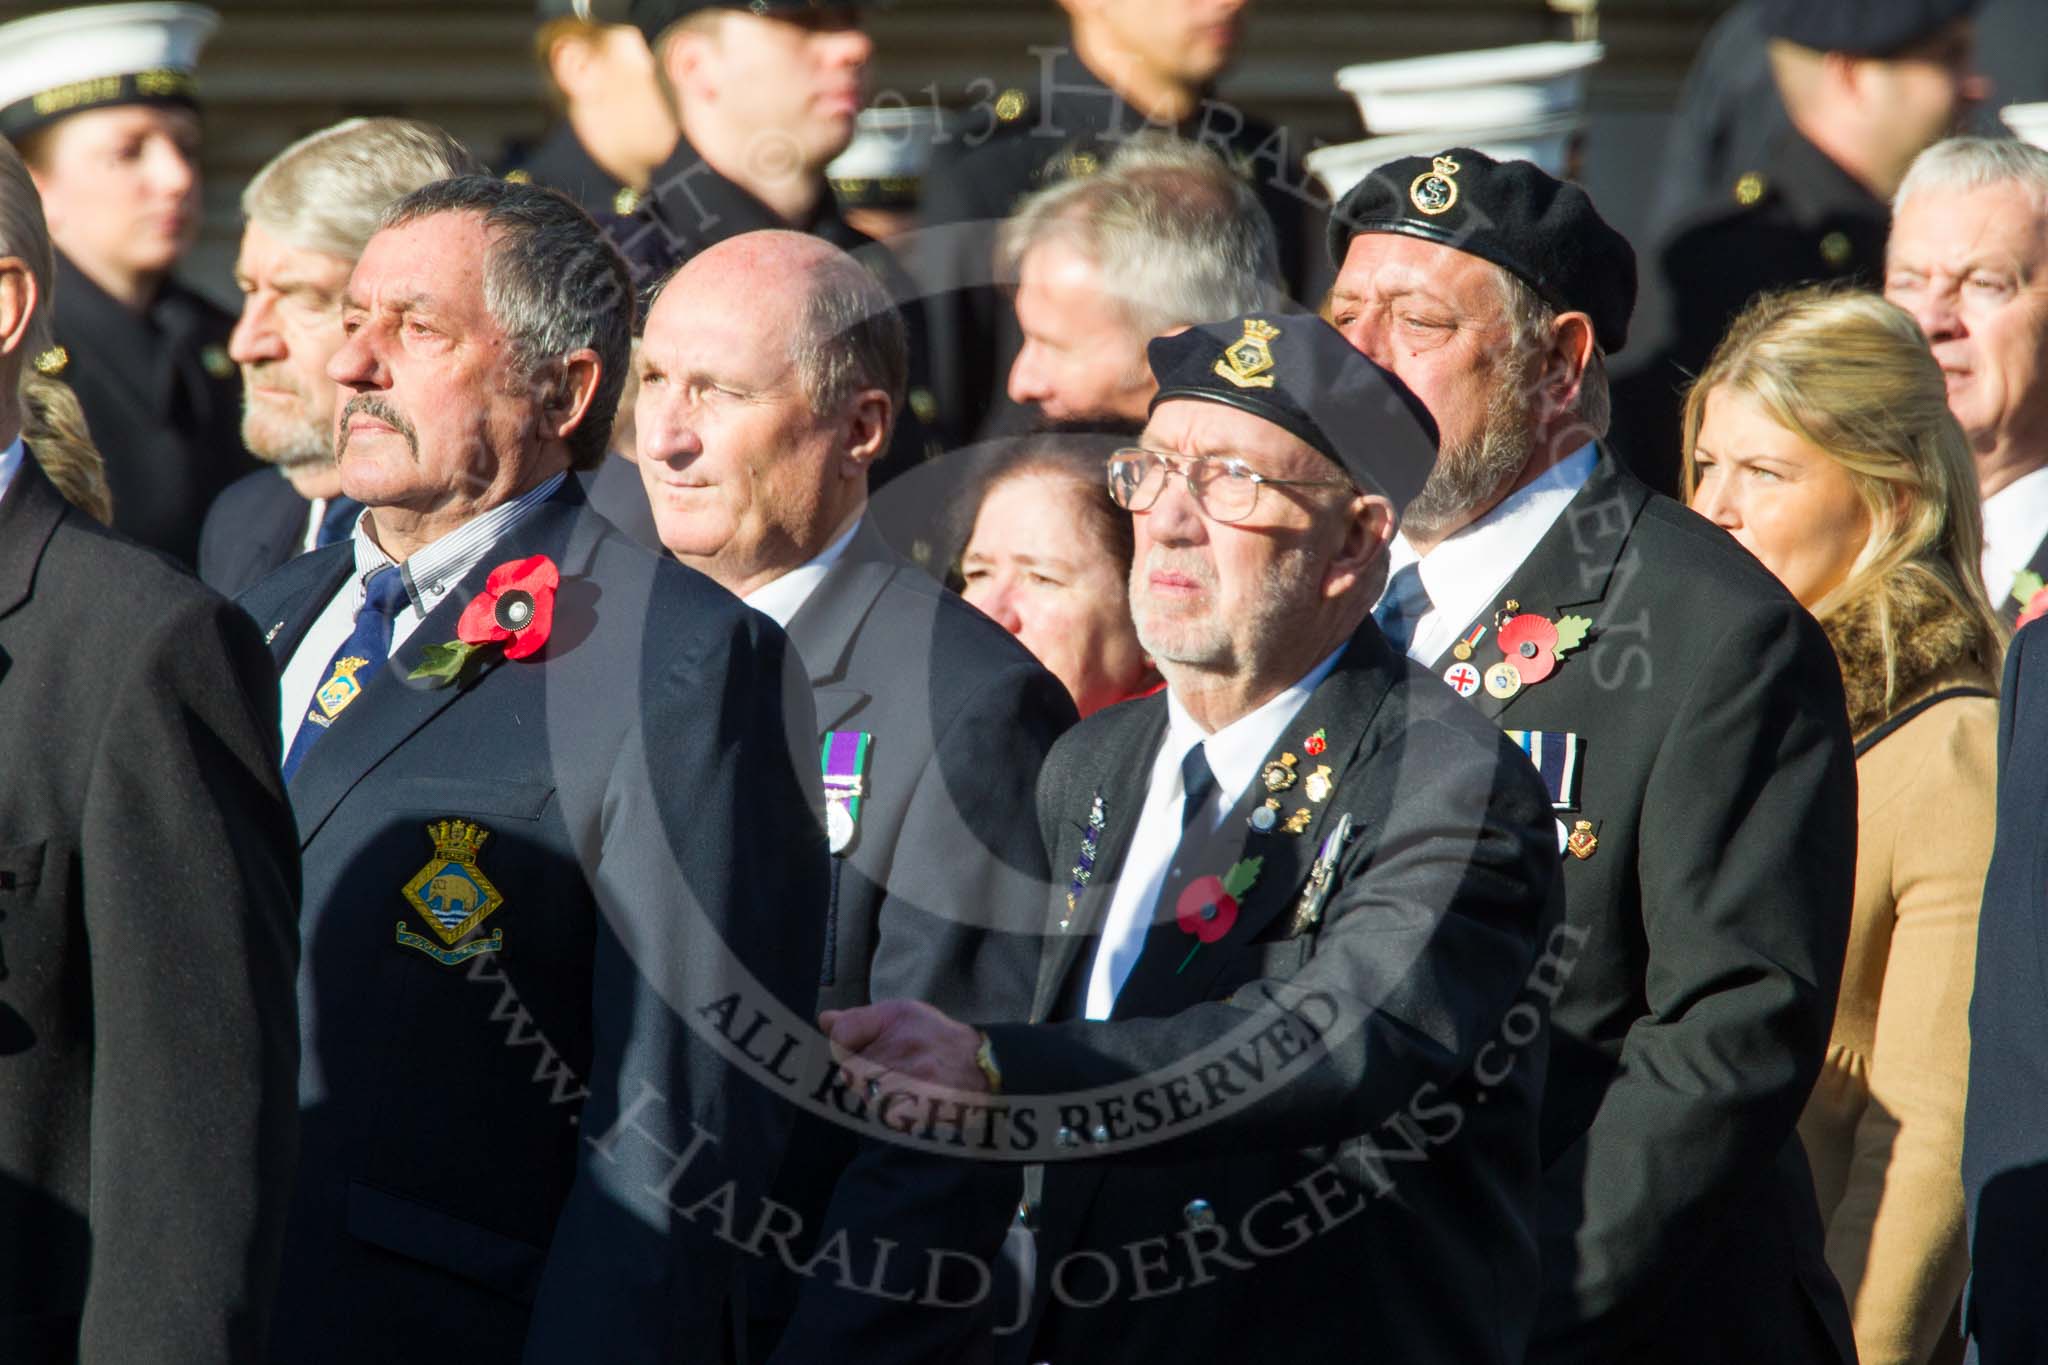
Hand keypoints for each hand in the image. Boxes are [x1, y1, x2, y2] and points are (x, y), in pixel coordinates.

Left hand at [819, 998, 988, 1101]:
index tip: (859, 1051)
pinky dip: (891, 1114)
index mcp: (896, 1017)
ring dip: (877, 1097)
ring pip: (866, 1096)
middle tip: (890, 1072)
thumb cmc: (934, 1038)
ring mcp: (913, 1079)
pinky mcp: (920, 1108)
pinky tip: (909, 1102)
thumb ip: (859, 1020)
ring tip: (903, 1087)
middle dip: (862, 1077)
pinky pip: (884, 1116)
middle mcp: (904, 1045)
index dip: (845, 1048)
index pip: (842, 1036)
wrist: (980, 1067)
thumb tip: (824, 1020)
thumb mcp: (901, 1015)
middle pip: (851, 1072)